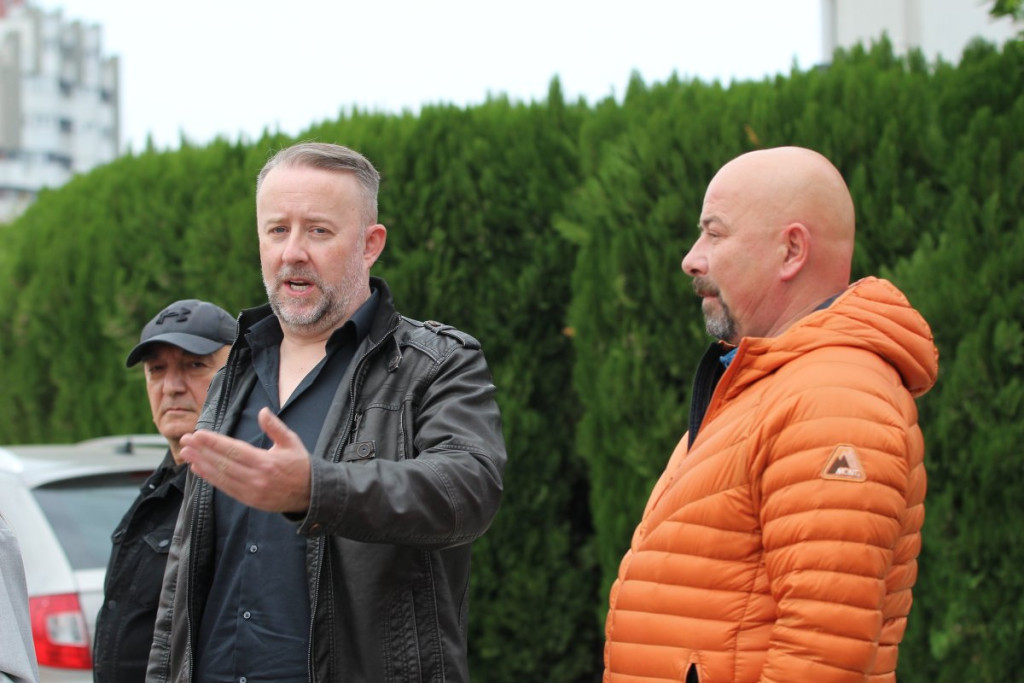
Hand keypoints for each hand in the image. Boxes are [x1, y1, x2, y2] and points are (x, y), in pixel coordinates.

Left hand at [180, 407, 311, 512]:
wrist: (311, 494)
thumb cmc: (300, 465)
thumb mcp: (291, 442)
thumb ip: (275, 427)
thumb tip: (262, 411)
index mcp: (267, 462)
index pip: (234, 450)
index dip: (214, 442)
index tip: (198, 434)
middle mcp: (257, 478)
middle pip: (223, 463)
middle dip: (202, 451)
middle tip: (185, 441)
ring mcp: (251, 491)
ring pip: (221, 476)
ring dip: (201, 464)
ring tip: (186, 453)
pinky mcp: (249, 500)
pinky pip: (225, 488)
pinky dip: (210, 478)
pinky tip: (199, 469)